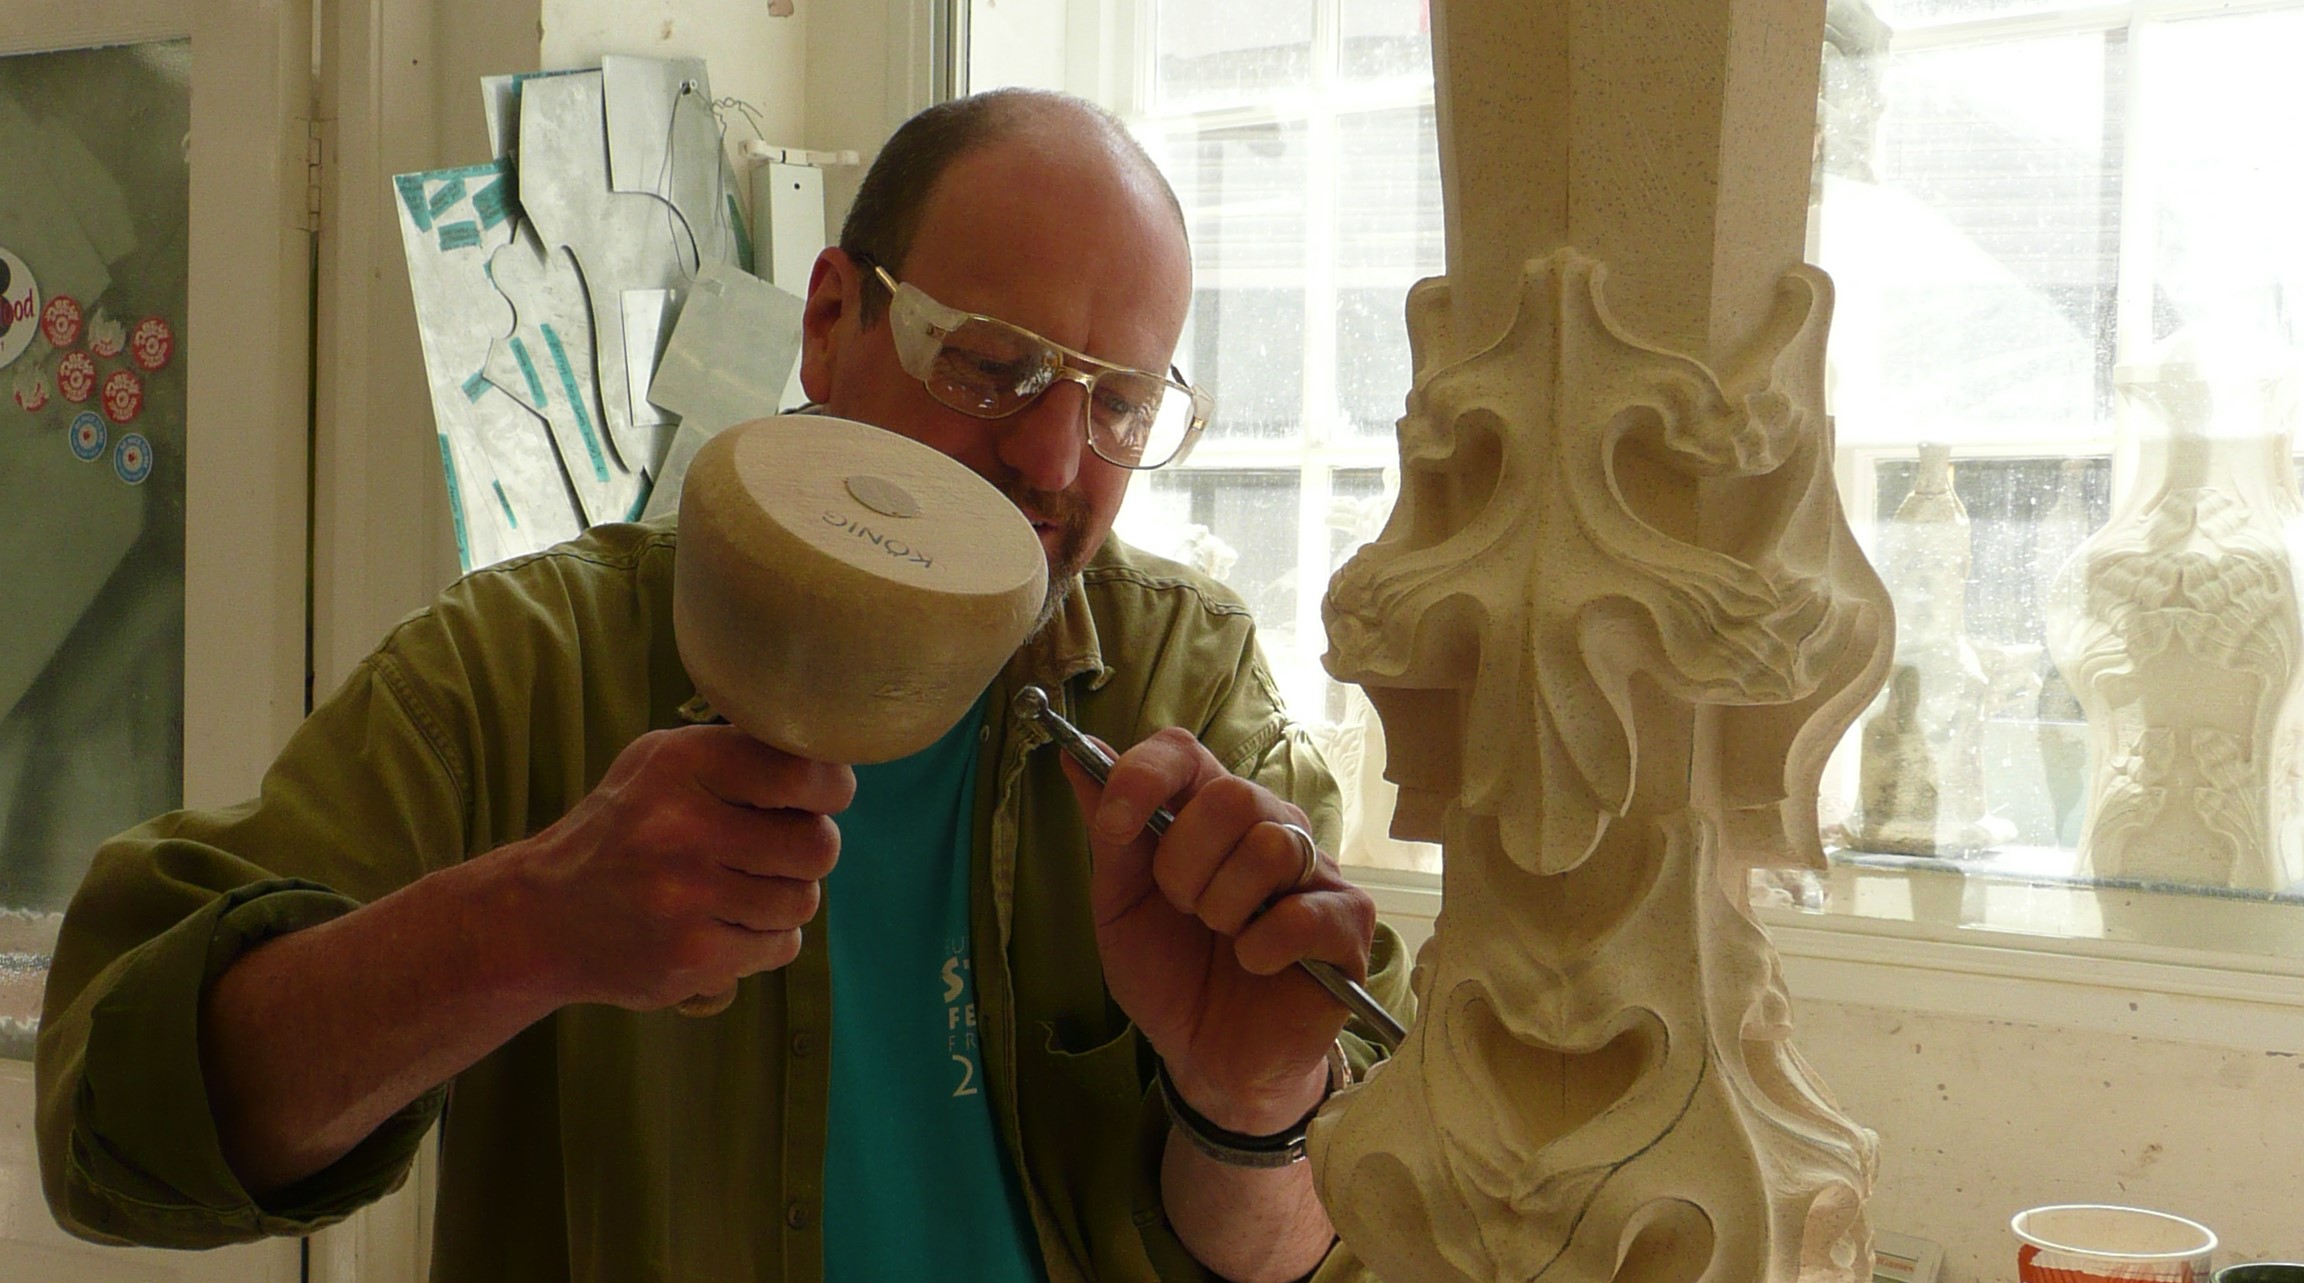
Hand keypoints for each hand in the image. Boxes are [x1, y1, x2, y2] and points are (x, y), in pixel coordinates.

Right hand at [506, 724, 854, 1010]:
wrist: (542, 916)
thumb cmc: (624, 830)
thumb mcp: (663, 764)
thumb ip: (740, 753)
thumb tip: (831, 762)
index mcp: (681, 765)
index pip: (801, 774)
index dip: (832, 789)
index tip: (825, 798)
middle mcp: (682, 828)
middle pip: (817, 845)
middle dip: (811, 850)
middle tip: (782, 852)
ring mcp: (686, 897)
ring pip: (802, 900)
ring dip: (787, 897)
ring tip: (745, 890)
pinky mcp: (692, 955)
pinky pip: (780, 946)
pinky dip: (765, 938)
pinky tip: (727, 924)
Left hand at [1060, 728, 1375, 1134]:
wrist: (1208, 1058)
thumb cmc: (1170, 973)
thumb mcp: (1119, 906)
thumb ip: (1109, 834)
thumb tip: (1075, 758)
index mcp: (1208, 814)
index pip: (1184, 751)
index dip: (1145, 777)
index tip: (1113, 826)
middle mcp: (1270, 827)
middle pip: (1233, 796)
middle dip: (1185, 863)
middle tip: (1182, 910)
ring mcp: (1315, 872)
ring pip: (1272, 846)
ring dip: (1224, 906)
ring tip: (1222, 938)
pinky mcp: (1347, 923)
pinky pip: (1304, 913)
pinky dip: (1262, 947)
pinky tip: (1255, 965)